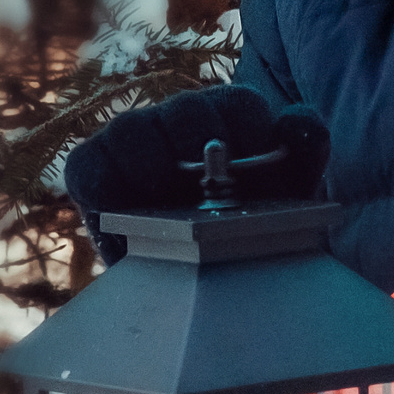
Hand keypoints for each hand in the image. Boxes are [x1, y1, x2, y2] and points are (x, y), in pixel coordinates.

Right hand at [63, 85, 328, 261]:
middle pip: (187, 110)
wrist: (210, 290)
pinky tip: (122, 209)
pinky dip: (101, 182)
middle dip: (201, 139)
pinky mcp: (96, 177)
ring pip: (131, 129)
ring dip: (150, 158)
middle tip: (210, 181)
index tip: (258, 163)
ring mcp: (135, 146)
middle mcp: (181, 124)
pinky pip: (87, 165)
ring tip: (162, 191)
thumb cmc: (254, 233)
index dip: (250, 128)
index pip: (241, 104)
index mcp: (233, 120)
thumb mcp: (293, 195)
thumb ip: (305, 150)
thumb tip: (293, 123)